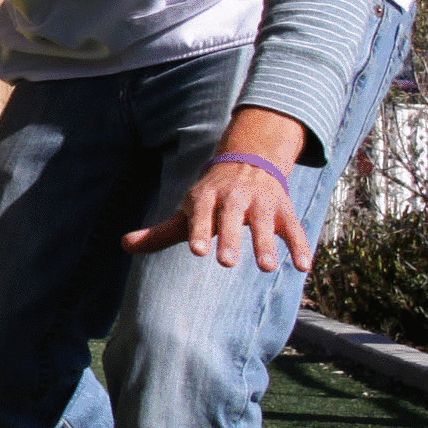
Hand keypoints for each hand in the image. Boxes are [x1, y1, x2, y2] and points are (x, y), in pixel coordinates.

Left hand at [125, 109, 314, 271]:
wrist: (249, 160)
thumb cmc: (212, 197)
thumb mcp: (188, 209)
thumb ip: (160, 232)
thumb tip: (124, 245)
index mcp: (207, 197)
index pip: (201, 214)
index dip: (198, 230)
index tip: (197, 251)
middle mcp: (235, 197)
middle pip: (233, 217)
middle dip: (230, 238)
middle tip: (226, 263)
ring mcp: (261, 203)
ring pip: (265, 222)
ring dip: (266, 243)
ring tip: (267, 268)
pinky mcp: (283, 209)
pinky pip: (294, 227)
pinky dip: (300, 244)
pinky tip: (304, 266)